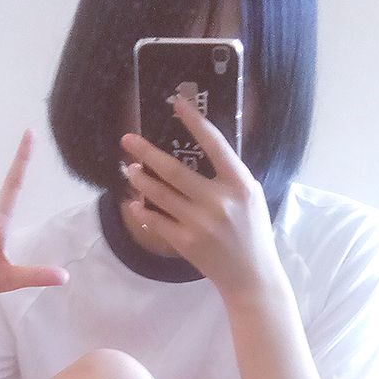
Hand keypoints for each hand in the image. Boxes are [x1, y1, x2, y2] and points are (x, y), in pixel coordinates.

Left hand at [120, 96, 287, 305]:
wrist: (251, 276)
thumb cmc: (252, 232)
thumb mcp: (251, 197)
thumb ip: (229, 174)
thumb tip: (202, 146)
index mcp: (240, 184)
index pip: (215, 144)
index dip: (194, 121)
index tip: (176, 103)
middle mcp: (220, 201)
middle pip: (175, 170)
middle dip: (146, 152)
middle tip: (127, 140)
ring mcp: (201, 224)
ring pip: (160, 195)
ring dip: (140, 180)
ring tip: (129, 169)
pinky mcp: (187, 243)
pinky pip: (156, 221)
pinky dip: (142, 210)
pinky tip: (133, 202)